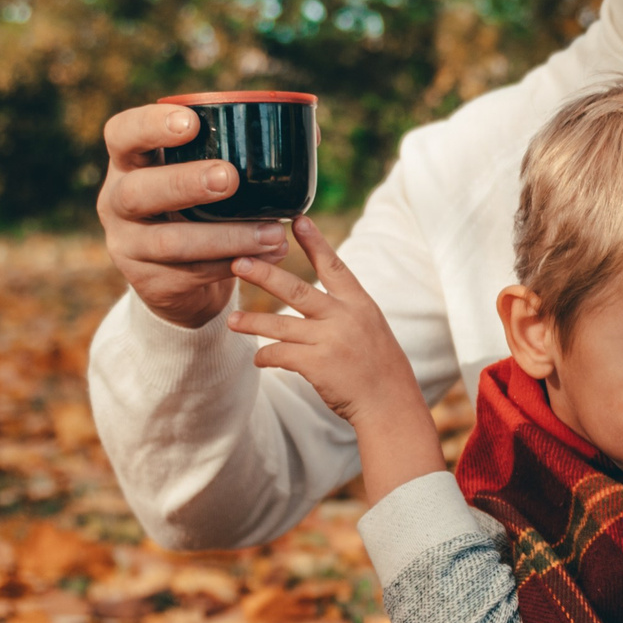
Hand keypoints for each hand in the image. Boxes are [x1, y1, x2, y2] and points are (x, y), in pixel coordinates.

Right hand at [96, 103, 289, 328]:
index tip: (190, 122)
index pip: (122, 133)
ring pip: (171, 242)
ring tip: (274, 233)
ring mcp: (128, 246)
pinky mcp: (150, 283)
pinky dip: (235, 264)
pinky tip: (271, 256)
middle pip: (140, 191)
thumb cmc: (198, 205)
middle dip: (184, 183)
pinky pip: (193, 274)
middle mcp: (117, 201)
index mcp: (129, 162)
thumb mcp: (203, 174)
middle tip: (228, 178)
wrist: (176, 274)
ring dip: (226, 237)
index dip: (150, 125)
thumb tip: (312, 133)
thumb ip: (241, 150)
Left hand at [227, 218, 446, 499]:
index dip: (315, 242)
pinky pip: (280, 355)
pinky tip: (259, 360)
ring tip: (232, 321)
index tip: (297, 219)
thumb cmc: (378, 368)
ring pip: (280, 325)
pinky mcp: (318, 364)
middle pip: (298, 289)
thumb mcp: (371, 329)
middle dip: (265, 275)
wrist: (390, 404)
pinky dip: (266, 357)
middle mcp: (345, 317)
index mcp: (360, 304)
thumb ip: (343, 311)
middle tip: (238, 262)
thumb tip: (311, 299)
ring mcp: (331, 340)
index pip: (334, 266)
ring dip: (252, 323)